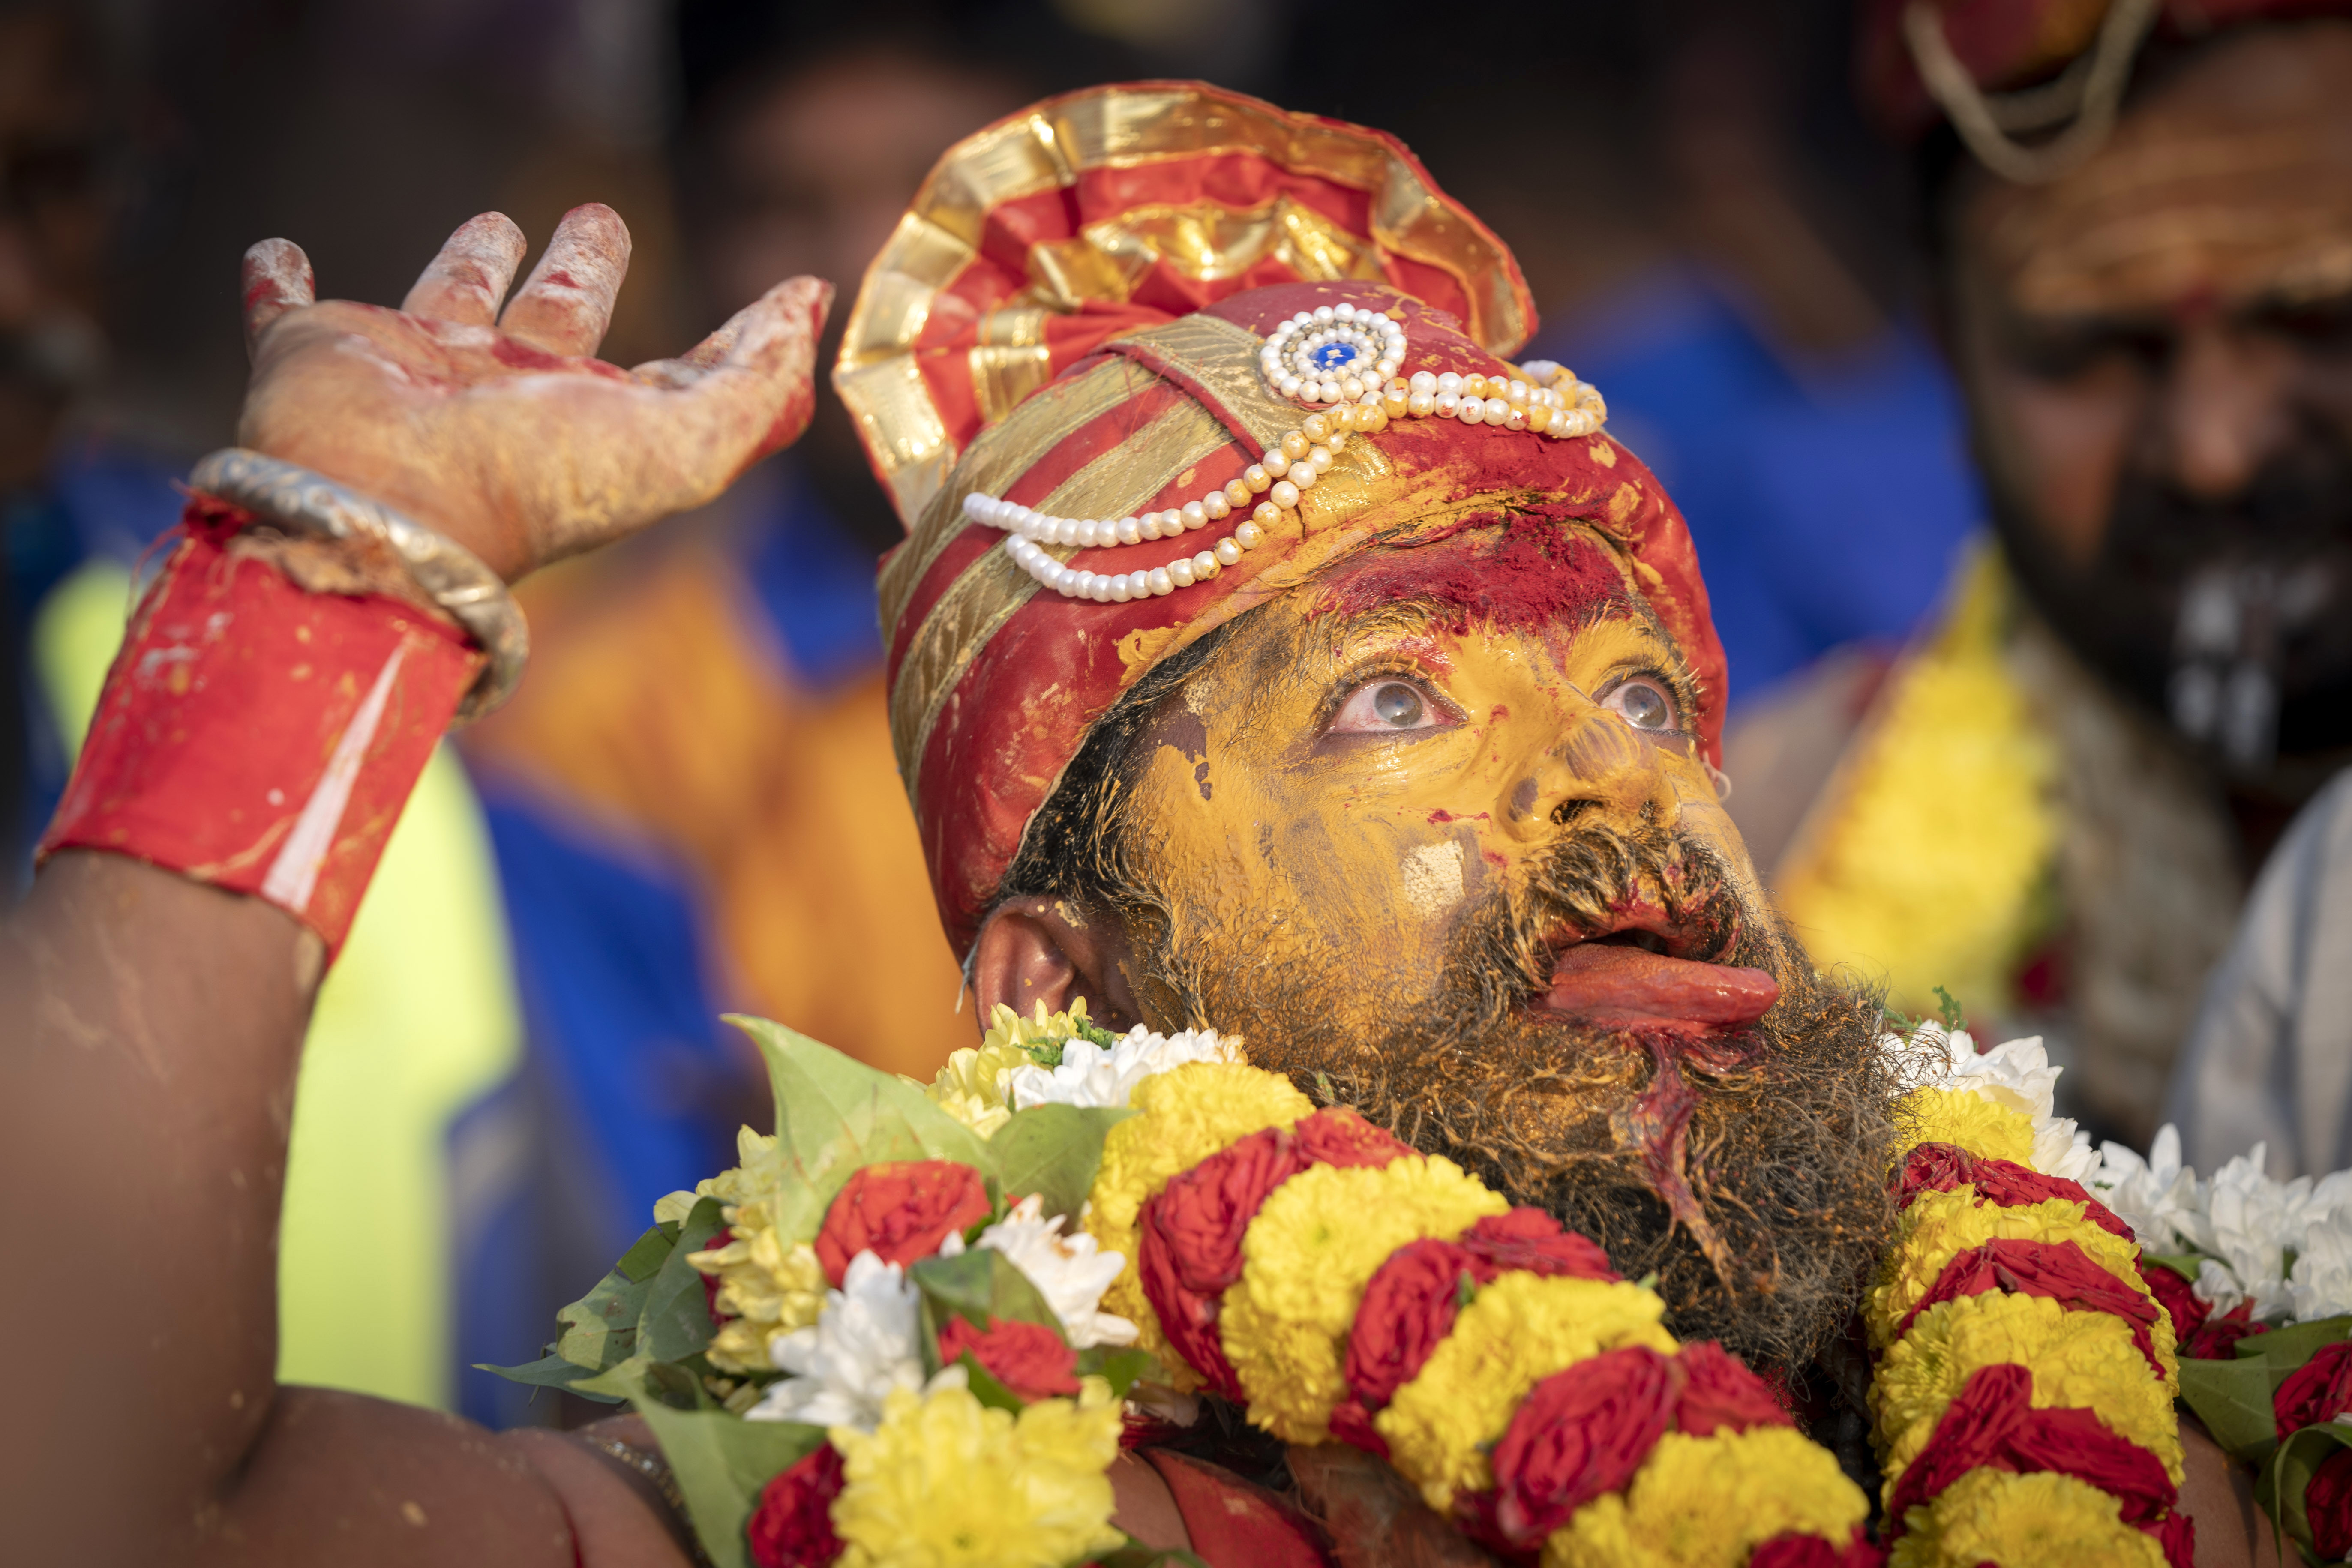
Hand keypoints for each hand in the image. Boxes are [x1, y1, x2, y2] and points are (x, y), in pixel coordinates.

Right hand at [235, 205, 828, 581]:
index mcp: (594, 418)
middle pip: (559, 316)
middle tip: (598, 219)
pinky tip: (274, 257)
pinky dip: (274, 285)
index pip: (678, 370)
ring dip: (466, 260)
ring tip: (491, 220)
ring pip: (447, 299)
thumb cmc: (536, 485)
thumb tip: (810, 304)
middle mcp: (510, 393)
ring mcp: (414, 373)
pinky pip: (287, 310)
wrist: (388, 513)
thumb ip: (753, 380)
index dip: (734, 339)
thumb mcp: (684, 445)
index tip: (780, 294)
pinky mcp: (318, 354)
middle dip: (584, 267)